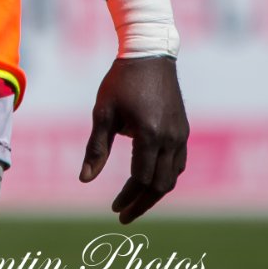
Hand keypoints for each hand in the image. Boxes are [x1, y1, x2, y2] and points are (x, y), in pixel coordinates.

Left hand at [78, 57, 187, 223]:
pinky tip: (149, 180)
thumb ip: (96, 148)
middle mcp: (170, 138)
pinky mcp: (183, 129)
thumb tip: (84, 180)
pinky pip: (178, 163)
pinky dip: (165, 177)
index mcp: (150, 135)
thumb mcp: (103, 112)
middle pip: (160, 185)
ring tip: (136, 202)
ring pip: (173, 177)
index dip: (128, 197)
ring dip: (155, 193)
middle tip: (124, 215)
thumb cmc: (121, 81)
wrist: (149, 53)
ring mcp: (180, 134)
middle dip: (142, 204)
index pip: (140, 179)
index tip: (114, 209)